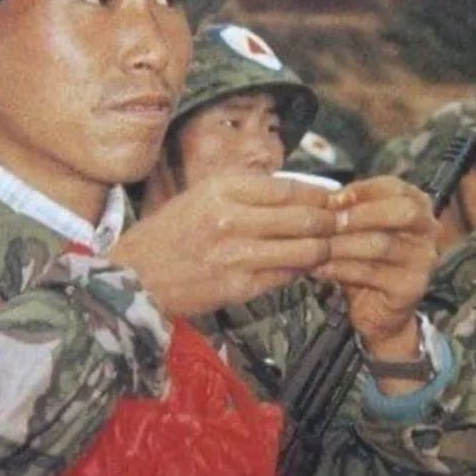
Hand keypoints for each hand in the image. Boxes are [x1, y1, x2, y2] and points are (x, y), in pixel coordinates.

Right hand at [110, 175, 334, 316]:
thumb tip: (296, 193)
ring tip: (329, 249)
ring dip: (323, 250)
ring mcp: (236, 254)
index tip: (336, 201)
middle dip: (332, 224)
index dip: (321, 196)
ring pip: (304, 250)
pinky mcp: (238, 287)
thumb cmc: (168, 236)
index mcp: (222, 189)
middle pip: (305, 218)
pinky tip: (303, 268)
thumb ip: (246, 194)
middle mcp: (231, 217)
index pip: (290, 188)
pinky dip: (300, 271)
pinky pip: (286, 276)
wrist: (130, 279)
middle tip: (345, 226)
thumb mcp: (201, 198)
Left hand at [315, 176, 440, 385]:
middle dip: (361, 214)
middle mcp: (428, 230)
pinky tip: (319, 268)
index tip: (332, 199)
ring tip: (316, 245)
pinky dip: (340, 269)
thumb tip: (326, 198)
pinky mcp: (410, 288)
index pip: (394, 187)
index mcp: (417, 206)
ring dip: (343, 243)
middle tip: (330, 222)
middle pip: (402, 212)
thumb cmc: (366, 259)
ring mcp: (423, 260)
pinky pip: (370, 273)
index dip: (363, 190)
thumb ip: (350, 210)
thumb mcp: (360, 228)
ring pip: (381, 244)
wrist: (379, 310)